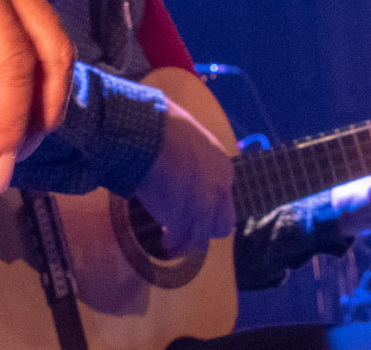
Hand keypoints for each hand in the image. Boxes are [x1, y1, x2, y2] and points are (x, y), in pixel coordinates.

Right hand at [133, 97, 236, 255]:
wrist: (146, 131)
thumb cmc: (159, 127)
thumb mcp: (187, 139)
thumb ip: (191, 157)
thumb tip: (180, 163)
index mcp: (222, 167)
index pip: (224, 199)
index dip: (207, 208)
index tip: (191, 211)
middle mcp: (220, 188)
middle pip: (222, 225)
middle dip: (204, 229)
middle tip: (184, 229)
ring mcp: (205, 205)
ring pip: (202, 236)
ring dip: (187, 240)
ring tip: (170, 242)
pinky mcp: (186, 218)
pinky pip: (182, 240)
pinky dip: (174, 244)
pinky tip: (165, 243)